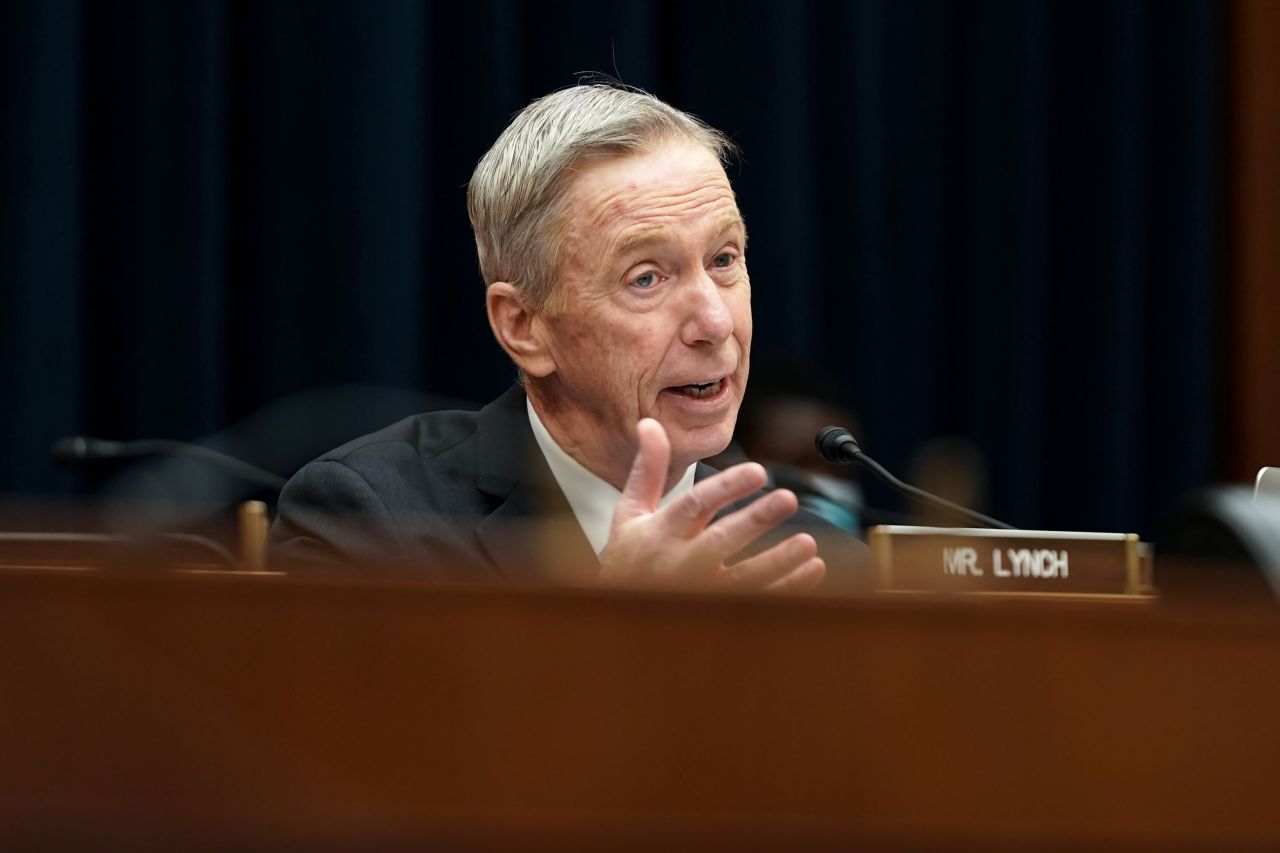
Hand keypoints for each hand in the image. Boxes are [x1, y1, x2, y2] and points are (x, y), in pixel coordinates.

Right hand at [597, 418, 824, 590]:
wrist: (619, 615)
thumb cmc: (629, 558)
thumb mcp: (630, 512)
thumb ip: (648, 469)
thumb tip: (650, 424)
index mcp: (662, 531)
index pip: (696, 504)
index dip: (727, 488)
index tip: (757, 471)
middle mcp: (681, 562)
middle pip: (723, 540)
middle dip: (756, 520)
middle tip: (788, 499)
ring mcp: (702, 591)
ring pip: (745, 577)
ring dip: (778, 561)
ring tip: (807, 543)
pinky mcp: (719, 611)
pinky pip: (758, 601)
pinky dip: (788, 587)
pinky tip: (812, 569)